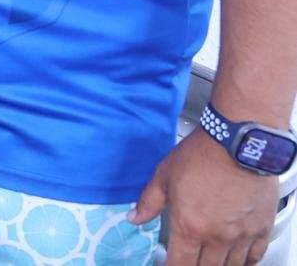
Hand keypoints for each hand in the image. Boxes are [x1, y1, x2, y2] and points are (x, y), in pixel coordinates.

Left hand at [130, 130, 276, 264]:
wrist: (238, 143)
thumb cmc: (201, 155)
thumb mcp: (164, 175)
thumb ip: (149, 202)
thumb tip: (134, 218)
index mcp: (189, 226)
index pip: (179, 264)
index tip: (167, 265)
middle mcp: (216, 236)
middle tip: (188, 259)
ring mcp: (241, 235)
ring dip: (218, 265)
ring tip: (209, 259)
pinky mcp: (261, 228)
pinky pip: (255, 257)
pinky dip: (244, 262)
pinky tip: (237, 260)